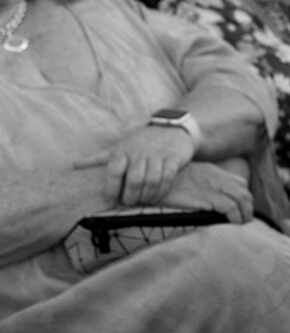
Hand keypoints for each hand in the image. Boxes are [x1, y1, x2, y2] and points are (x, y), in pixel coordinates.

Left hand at [75, 123, 195, 206]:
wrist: (171, 128)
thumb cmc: (140, 141)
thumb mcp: (118, 146)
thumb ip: (98, 158)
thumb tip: (74, 165)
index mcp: (123, 150)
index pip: (114, 171)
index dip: (111, 189)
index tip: (110, 201)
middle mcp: (139, 153)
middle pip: (134, 180)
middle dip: (131, 196)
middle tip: (129, 203)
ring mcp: (156, 155)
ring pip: (151, 181)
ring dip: (147, 196)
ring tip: (143, 201)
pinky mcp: (173, 159)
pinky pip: (167, 179)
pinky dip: (162, 191)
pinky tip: (157, 196)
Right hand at [161, 162, 253, 222]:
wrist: (154, 179)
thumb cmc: (168, 183)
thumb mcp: (189, 180)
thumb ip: (203, 186)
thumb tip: (211, 203)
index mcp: (213, 172)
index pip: (240, 183)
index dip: (244, 198)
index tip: (241, 211)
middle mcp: (217, 177)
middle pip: (244, 192)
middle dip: (248, 208)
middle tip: (244, 221)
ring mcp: (213, 186)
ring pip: (242, 199)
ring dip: (244, 215)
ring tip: (240, 224)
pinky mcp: (207, 197)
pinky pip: (230, 207)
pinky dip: (235, 217)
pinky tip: (231, 223)